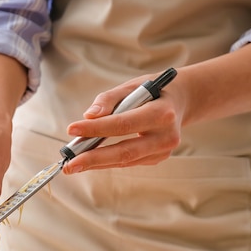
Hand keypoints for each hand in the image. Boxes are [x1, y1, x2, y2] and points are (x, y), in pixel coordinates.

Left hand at [62, 72, 185, 173]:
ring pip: (125, 160)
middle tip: (69, 164)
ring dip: (96, 163)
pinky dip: (107, 161)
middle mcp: (166, 136)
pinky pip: (128, 161)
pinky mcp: (157, 158)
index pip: (123, 123)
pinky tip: (90, 161)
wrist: (181, 101)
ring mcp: (163, 151)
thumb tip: (89, 115)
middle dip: (94, 158)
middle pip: (125, 151)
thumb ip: (109, 99)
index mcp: (162, 113)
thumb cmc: (153, 91)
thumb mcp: (132, 86)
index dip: (96, 128)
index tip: (71, 130)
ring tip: (73, 164)